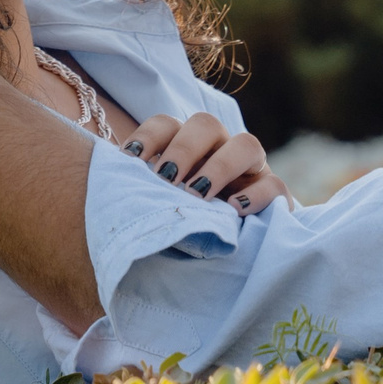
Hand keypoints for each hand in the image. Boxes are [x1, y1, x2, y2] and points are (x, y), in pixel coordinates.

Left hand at [121, 113, 292, 215]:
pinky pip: (275, 185)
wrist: (230, 260)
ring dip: (219, 166)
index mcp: (188, 148)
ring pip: (246, 144)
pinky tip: (234, 210)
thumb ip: (140, 194)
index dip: (148, 136)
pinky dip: (257, 195)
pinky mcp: (275, 197)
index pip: (168, 123)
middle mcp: (220, 149)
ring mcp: (252, 171)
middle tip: (165, 179)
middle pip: (206, 124)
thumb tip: (107, 186)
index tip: (129, 161)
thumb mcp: (160, 208)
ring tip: (197, 195)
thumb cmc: (183, 229)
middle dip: (183, 148)